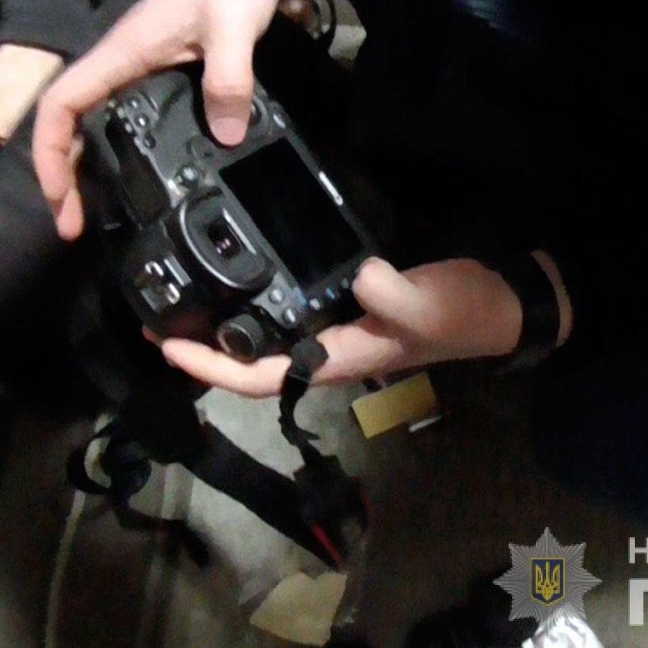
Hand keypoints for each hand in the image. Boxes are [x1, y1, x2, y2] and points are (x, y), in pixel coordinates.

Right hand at [34, 0, 307, 239]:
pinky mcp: (161, 71)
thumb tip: (226, 135)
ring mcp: (138, 67)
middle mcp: (120, 62)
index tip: (60, 199)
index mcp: (121, 54)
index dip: (49, 154)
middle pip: (68, 123)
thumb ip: (229, 78)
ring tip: (92, 214)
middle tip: (72, 226)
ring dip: (84, 166)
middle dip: (61, 176)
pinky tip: (135, 176)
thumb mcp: (235, 28)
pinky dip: (116, 149)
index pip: (60, 105)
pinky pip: (124, 115)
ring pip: (93, 121)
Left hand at [159, 256, 564, 396]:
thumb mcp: (427, 303)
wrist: (495, 301)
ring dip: (221, 324)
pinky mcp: (341, 304)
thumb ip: (391, 295)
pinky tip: (239, 270)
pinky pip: (285, 309)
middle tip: (153, 314)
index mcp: (336, 359)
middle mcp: (325, 350)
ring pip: (262, 337)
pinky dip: (254, 295)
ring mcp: (332, 329)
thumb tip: (356, 274)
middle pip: (248, 363)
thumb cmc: (461, 312)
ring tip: (181, 291)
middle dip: (200, 347)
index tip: (168, 347)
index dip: (211, 369)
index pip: (259, 377)